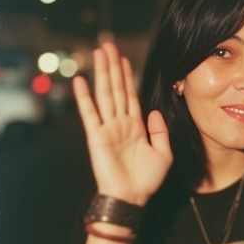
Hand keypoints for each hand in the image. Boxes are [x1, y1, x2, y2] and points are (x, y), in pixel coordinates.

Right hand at [73, 42, 172, 205]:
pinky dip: (84, 97)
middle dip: (112, 66)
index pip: (130, 95)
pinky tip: (80, 81)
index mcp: (135, 126)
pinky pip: (89, 113)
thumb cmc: (147, 180)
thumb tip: (154, 111)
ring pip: (104, 94)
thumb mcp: (163, 154)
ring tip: (99, 53)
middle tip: (108, 44)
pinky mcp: (96, 137)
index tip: (123, 58)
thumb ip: (160, 131)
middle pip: (116, 88)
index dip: (127, 76)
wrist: (132, 198)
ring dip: (102, 73)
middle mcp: (120, 123)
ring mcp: (107, 128)